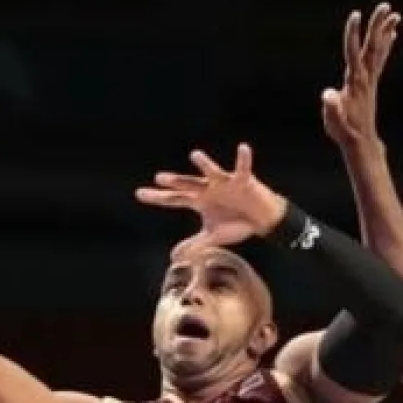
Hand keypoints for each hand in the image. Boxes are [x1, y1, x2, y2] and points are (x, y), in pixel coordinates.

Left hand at [136, 144, 286, 257]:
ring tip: (195, 155)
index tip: (139, 194)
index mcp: (199, 200)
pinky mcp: (244, 180)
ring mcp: (225, 182)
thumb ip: (195, 243)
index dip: (157, 197)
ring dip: (204, 164)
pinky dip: (244, 159)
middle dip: (176, 182)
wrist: (263, 220)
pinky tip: (243, 148)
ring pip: (212, 171)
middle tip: (160, 179)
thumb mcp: (214, 236)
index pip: (174, 199)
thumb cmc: (237, 224)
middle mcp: (209, 188)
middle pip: (189, 184)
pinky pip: (243, 168)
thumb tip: (175, 255)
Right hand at [321, 2, 400, 146]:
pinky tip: (391, 35)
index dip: (353, 34)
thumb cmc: (344, 131)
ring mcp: (370, 80)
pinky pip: (380, 59)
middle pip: (372, 46)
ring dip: (385, 31)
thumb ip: (331, 107)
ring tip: (394, 14)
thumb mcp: (333, 121)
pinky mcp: (370, 84)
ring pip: (379, 51)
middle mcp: (366, 78)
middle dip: (377, 25)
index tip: (356, 15)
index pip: (353, 53)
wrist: (360, 142)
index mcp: (355, 83)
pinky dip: (385, 45)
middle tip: (385, 6)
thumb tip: (328, 94)